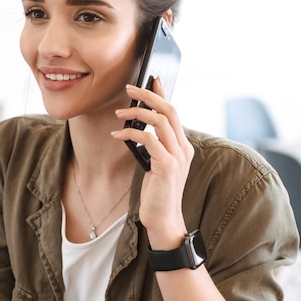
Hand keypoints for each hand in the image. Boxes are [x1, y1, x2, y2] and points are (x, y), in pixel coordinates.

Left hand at [113, 79, 193, 248]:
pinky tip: (117, 134)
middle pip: (169, 110)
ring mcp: (177, 157)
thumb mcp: (157, 166)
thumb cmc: (158, 195)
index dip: (162, 94)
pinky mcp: (167, 166)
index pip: (174, 112)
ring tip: (118, 112)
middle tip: (129, 88)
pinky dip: (131, 132)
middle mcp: (184, 148)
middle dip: (148, 95)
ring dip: (136, 112)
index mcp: (183, 147)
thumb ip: (156, 148)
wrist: (164, 220)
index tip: (151, 80)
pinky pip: (148, 139)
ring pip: (159, 121)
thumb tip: (142, 130)